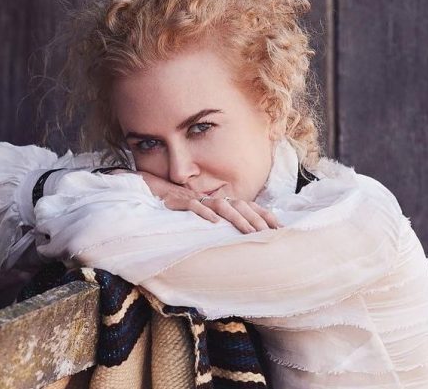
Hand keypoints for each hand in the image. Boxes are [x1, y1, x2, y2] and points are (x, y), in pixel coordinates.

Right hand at [114, 169, 280, 233]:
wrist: (146, 190)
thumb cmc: (173, 206)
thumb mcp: (198, 216)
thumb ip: (215, 223)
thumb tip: (233, 238)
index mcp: (217, 201)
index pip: (247, 206)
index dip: (264, 215)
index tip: (281, 228)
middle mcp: (209, 198)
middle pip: (239, 206)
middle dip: (257, 220)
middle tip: (271, 234)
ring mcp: (194, 198)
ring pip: (221, 206)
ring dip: (237, 218)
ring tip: (250, 231)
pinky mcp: (177, 200)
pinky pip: (193, 206)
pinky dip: (204, 213)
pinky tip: (214, 223)